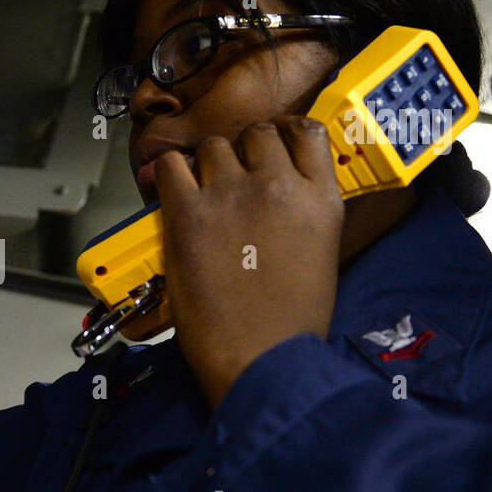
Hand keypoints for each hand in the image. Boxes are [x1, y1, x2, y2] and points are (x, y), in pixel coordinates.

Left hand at [153, 116, 343, 409]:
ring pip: (213, 146)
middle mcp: (279, 185)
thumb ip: (304, 211)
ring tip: (203, 195)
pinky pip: (170, 165)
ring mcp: (232, 194)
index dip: (282, 135)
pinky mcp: (189, 212)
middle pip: (256, 134)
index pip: (306, 131)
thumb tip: (280, 194)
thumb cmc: (291, 324)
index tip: (268, 147)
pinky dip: (169, 174)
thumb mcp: (322, 253)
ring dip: (206, 165)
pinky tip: (174, 194)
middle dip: (242, 152)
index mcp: (321, 198)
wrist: (261, 359)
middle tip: (230, 180)